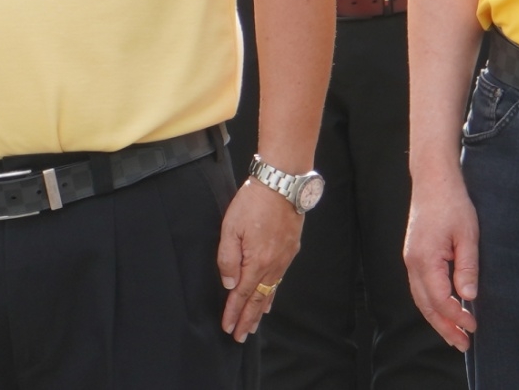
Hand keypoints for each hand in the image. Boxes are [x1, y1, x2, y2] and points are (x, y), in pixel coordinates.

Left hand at [218, 180, 302, 342]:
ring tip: (254, 324)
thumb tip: (229, 284)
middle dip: (248, 319)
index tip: (228, 328)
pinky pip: (280, 278)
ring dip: (261, 309)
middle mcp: (273, 264)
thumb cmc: (253, 202)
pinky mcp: (291, 248)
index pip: (241, 295)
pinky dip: (273, 292)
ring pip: (271, 291)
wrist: (282, 182)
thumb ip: (227, 259)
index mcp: (256, 262)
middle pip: (258, 299)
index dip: (233, 312)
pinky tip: (271, 297)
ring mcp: (284, 257)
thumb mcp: (230, 228)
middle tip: (241, 336)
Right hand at [403, 168, 479, 351]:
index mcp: (425, 259)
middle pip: (426, 306)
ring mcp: (410, 260)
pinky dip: (431, 304)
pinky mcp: (413, 256)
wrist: (433, 180)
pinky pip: (420, 288)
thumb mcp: (467, 234)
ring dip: (437, 319)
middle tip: (463, 344)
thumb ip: (467, 267)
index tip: (474, 326)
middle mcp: (412, 263)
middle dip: (444, 327)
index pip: (440, 300)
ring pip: (421, 299)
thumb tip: (468, 296)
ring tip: (454, 335)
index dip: (456, 317)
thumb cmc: (452, 203)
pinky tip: (444, 310)